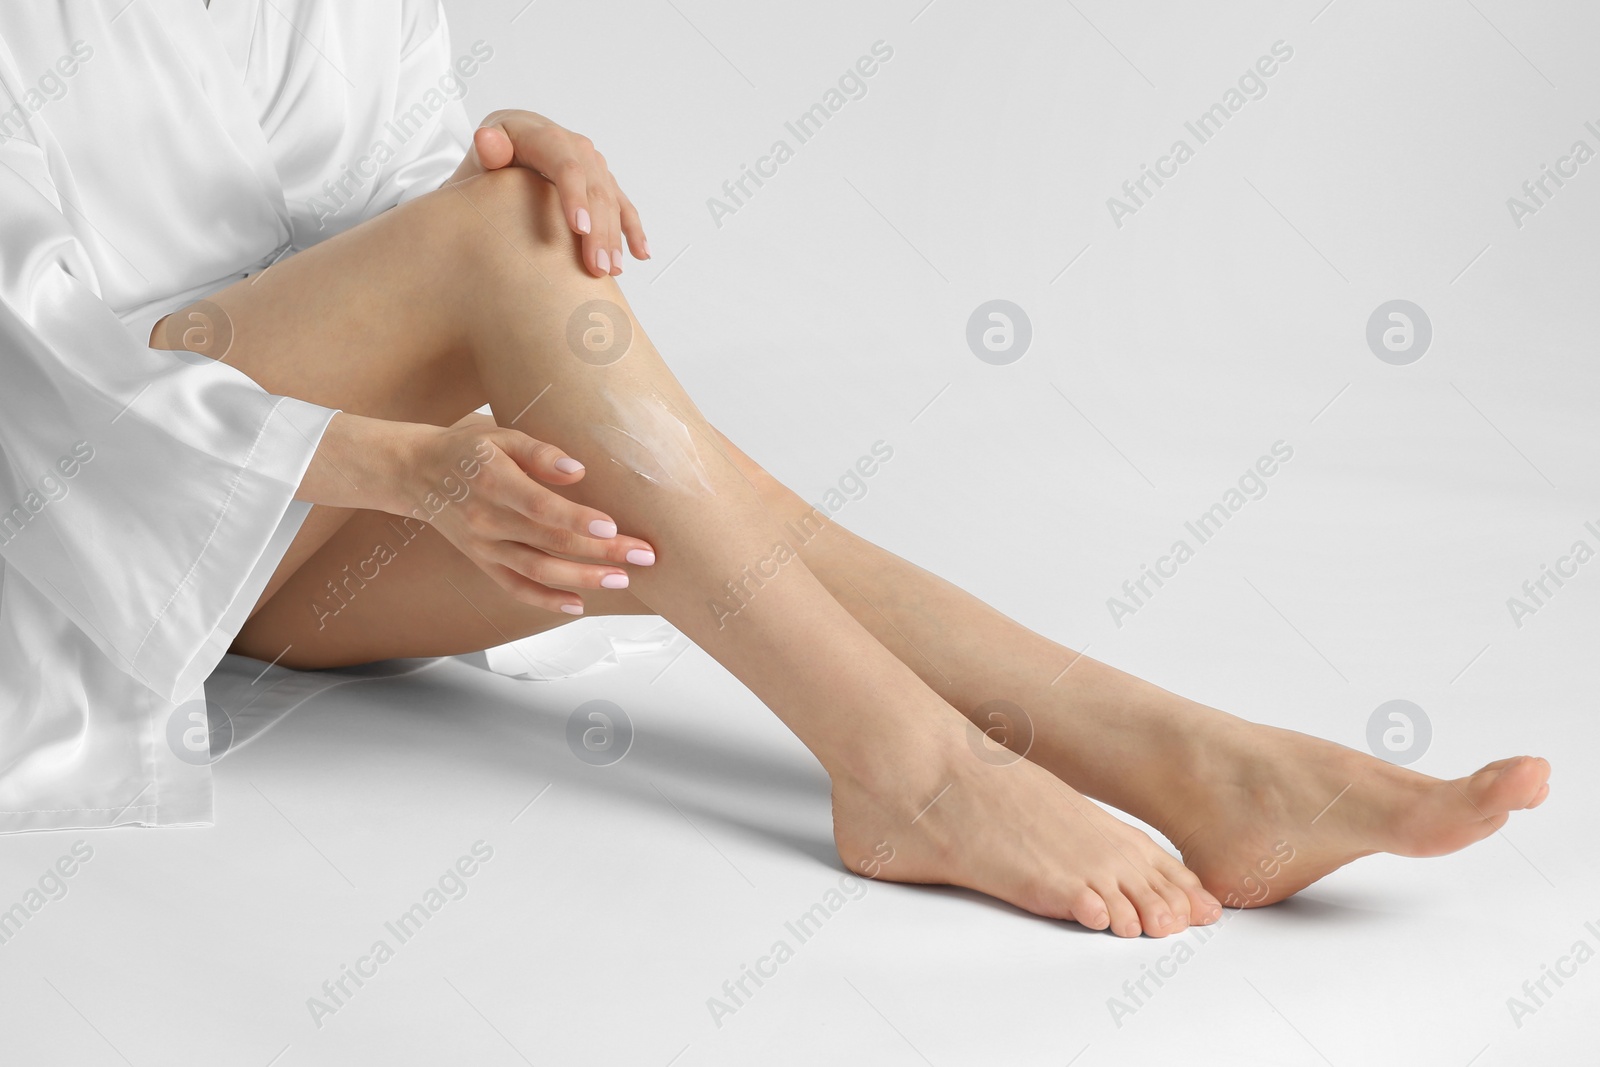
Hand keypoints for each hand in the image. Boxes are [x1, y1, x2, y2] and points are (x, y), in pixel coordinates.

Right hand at [390, 420, 656, 615]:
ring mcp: (484, 545)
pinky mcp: (482, 561)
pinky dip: (545, 600)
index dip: (577, 519)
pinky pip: (514, 587)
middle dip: (601, 551)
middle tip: (644, 554)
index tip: (613, 527)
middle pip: (550, 542)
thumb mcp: (500, 435)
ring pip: (537, 571)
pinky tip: (578, 605)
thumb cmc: (467, 448)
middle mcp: (487, 519)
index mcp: (493, 481)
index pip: (540, 506)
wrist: (414, 473)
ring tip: (621, 579)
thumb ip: (539, 453)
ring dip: (582, 579)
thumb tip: (578, 472)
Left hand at [455, 109, 648, 278]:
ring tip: (611, 270)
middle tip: (596, 267)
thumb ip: (487, 147)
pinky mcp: (602, 181)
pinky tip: (641, 254)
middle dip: (599, 230)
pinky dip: (633, 230)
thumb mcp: (484, 149)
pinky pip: (622, 206)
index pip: (565, 166)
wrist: (509, 143)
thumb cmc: (493, 154)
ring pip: (611, 201)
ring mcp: (592, 165)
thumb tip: (487, 141)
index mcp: (545, 136)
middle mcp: (575, 147)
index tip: (578, 228)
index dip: (574, 196)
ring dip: (615, 237)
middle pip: (594, 189)